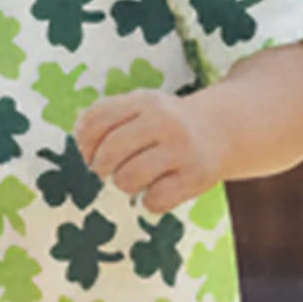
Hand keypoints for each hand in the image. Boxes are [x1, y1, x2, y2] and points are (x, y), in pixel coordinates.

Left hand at [73, 90, 225, 214]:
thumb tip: (79, 143)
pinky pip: (154, 200)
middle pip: (110, 151)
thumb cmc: (167, 124)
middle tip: (105, 171)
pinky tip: (157, 190)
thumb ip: (108, 118)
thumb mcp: (141, 108)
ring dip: (124, 184)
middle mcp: (164, 121)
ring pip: (128, 179)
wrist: (222, 130)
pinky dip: (149, 201)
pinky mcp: (196, 177)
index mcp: (145, 101)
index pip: (97, 119)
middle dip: (100, 167)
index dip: (83, 143)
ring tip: (134, 179)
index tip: (87, 154)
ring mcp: (182, 150)